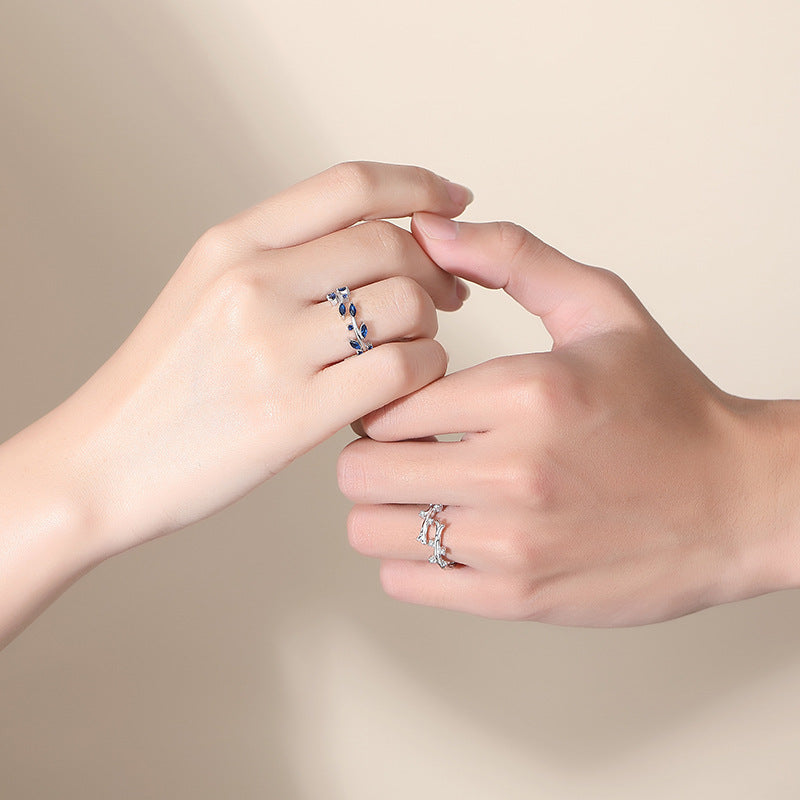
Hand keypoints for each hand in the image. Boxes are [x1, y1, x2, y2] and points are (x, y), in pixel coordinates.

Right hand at [21, 162, 472, 559]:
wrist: (105, 462)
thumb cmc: (167, 381)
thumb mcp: (207, 290)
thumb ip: (282, 257)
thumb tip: (380, 238)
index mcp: (232, 243)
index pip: (350, 185)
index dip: (418, 185)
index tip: (454, 202)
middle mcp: (253, 282)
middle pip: (390, 245)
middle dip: (438, 269)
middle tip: (450, 295)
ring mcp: (272, 348)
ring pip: (406, 305)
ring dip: (430, 325)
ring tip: (414, 346)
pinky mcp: (293, 415)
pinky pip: (401, 370)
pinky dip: (425, 372)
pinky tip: (408, 386)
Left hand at [338, 213, 799, 625]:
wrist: (738, 502)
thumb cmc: (668, 407)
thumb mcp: (600, 308)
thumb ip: (511, 257)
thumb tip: (430, 228)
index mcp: (525, 393)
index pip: (384, 399)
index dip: (381, 397)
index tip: (406, 399)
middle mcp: (512, 472)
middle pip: (360, 468)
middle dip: (371, 451)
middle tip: (404, 445)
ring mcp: (511, 543)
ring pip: (370, 528)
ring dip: (383, 505)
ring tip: (422, 488)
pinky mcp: (516, 596)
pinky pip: (405, 580)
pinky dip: (407, 556)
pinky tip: (443, 531)